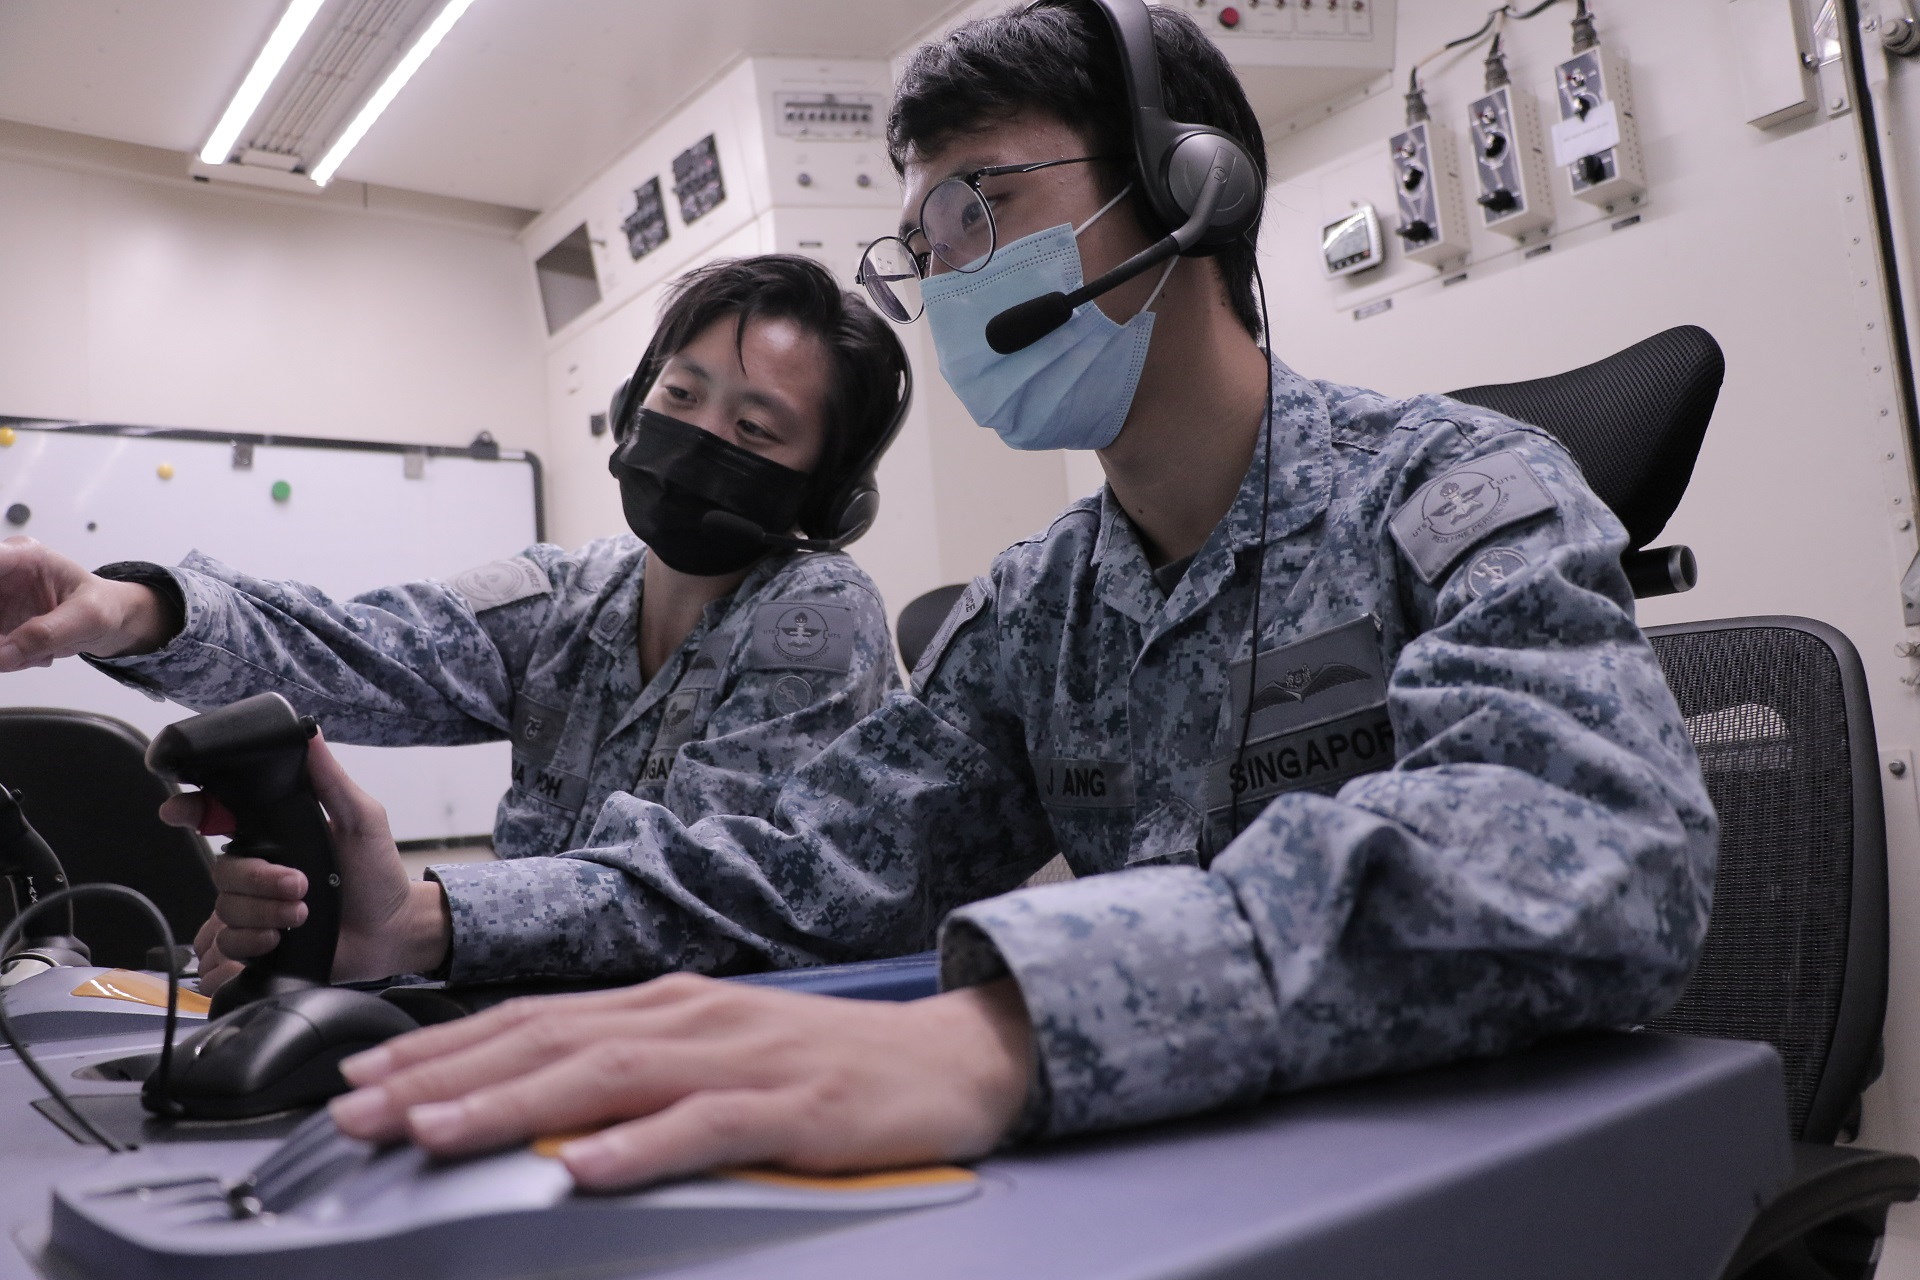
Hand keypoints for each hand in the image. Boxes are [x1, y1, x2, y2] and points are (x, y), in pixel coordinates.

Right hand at [0, 536, 176, 670]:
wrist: (112, 620)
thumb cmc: (103, 606)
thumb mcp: (87, 618)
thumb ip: (46, 634)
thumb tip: (1, 656)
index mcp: (23, 557)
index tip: (0, 618)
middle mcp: (1, 574)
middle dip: (0, 633)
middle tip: (13, 650)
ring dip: (4, 650)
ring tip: (41, 653)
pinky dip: (8, 659)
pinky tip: (38, 656)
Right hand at [160, 731, 451, 989]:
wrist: (391, 932)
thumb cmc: (378, 874)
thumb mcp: (362, 821)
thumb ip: (332, 781)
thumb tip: (310, 735)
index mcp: (274, 836)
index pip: (216, 816)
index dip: (192, 810)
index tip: (180, 812)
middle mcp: (257, 872)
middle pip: (221, 872)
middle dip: (258, 882)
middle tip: (300, 886)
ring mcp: (253, 910)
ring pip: (222, 913)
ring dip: (261, 917)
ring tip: (300, 918)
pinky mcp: (255, 947)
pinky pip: (223, 950)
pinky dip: (248, 949)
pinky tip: (278, 943)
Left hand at [328, 975, 1035, 1189]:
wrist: (950, 1059)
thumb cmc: (824, 1067)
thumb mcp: (718, 1054)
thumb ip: (635, 1070)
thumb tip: (535, 1105)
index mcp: (668, 1003)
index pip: (534, 1019)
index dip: (443, 1047)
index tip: (364, 1076)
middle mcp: (692, 1016)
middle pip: (550, 1041)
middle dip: (446, 1075)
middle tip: (359, 1109)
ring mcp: (742, 1057)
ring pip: (609, 1074)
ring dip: (513, 1103)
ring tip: (436, 1133)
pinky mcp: (795, 1106)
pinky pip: (707, 1125)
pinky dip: (641, 1146)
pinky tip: (587, 1168)